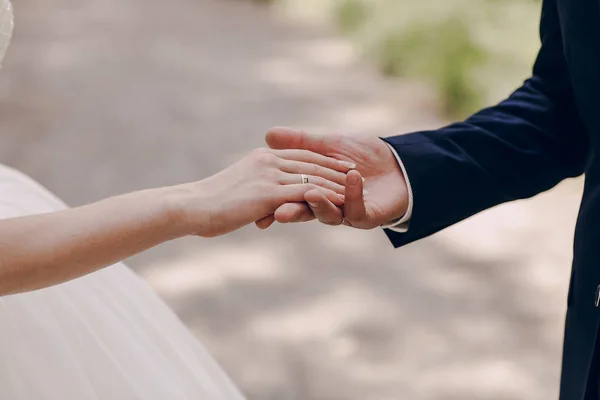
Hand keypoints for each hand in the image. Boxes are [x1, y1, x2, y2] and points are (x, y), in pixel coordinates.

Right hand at [176, 147, 353, 236]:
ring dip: (336, 180)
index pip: (300, 154)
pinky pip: (306, 191)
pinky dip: (326, 195)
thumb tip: (261, 194)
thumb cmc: (208, 203)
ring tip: (356, 185)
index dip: (323, 159)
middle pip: (311, 162)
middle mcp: (268, 162)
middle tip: (357, 172)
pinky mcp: (268, 193)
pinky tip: (342, 200)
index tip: (341, 163)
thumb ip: (253, 186)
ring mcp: (269, 176)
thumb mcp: (235, 188)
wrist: (191, 207)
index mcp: (261, 158)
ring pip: (312, 175)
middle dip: (336, 167)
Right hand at [255, 127, 408, 228]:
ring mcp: (345, 213)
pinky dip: (352, 195)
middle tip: (276, 214)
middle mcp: (326, 204)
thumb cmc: (363, 154)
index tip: (255, 200)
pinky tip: (350, 178)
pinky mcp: (366, 217)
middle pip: (304, 208)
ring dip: (320, 204)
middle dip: (291, 211)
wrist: (399, 165)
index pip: (289, 192)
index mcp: (313, 190)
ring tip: (311, 194)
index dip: (273, 198)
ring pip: (328, 213)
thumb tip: (268, 134)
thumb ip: (301, 143)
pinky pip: (356, 210)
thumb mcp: (328, 144)